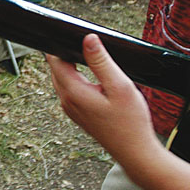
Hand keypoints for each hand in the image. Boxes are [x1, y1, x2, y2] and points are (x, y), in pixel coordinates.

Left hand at [46, 36, 161, 165]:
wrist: (135, 152)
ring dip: (72, 67)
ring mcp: (72, 110)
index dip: (61, 45)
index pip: (54, 60)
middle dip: (67, 54)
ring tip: (90, 57)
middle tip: (85, 44)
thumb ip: (101, 61)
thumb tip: (88, 40)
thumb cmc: (130, 123)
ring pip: (63, 80)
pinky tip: (94, 78)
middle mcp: (67, 102)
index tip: (71, 36)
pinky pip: (71, 91)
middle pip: (57, 69)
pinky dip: (77, 80)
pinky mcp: (79, 115)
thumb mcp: (119, 86)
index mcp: (73, 92)